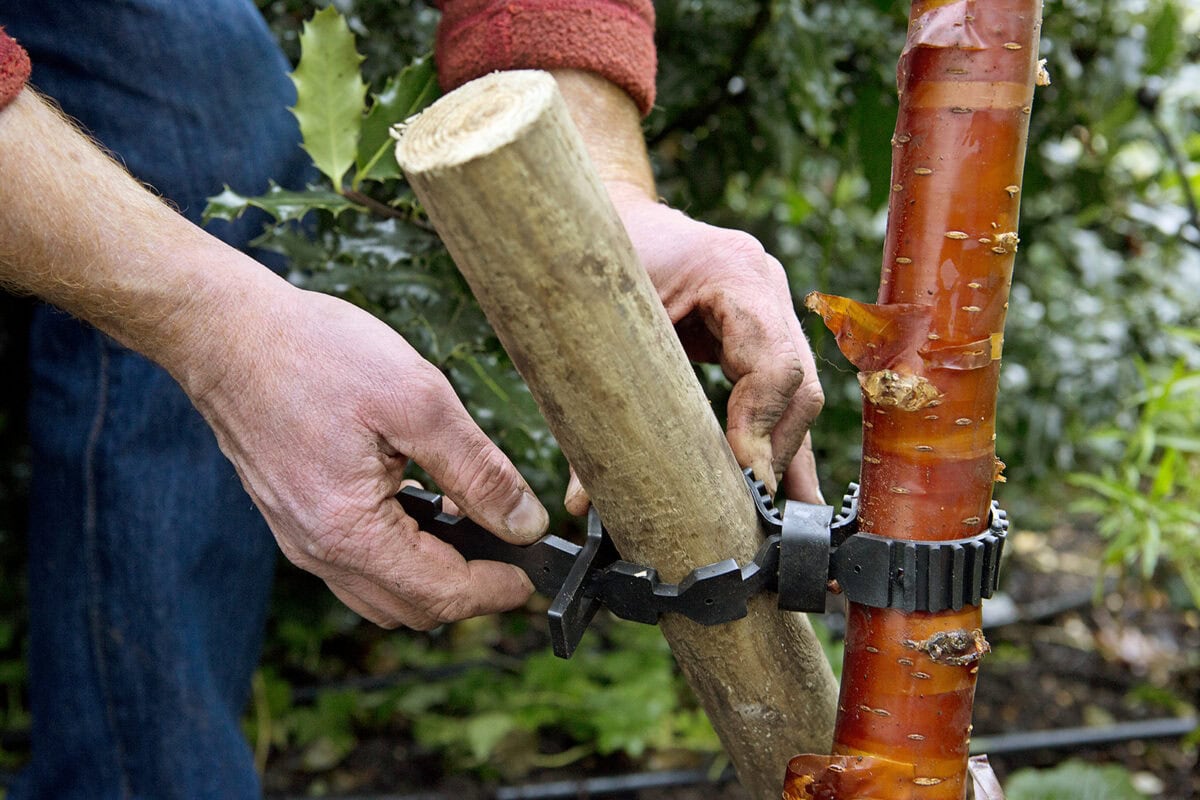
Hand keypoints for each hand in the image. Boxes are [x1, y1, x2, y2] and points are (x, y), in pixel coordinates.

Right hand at [185, 284, 547, 628]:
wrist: (227, 332)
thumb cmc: (316, 354)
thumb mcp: (418, 401)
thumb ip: (477, 470)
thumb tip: (525, 522)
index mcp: (349, 532)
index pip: (441, 595)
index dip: (496, 591)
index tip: (532, 577)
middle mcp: (318, 551)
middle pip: (412, 609)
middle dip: (469, 591)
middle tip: (510, 550)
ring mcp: (300, 538)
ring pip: (383, 592)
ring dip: (434, 576)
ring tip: (470, 522)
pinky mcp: (294, 518)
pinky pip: (356, 563)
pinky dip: (400, 554)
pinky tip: (423, 504)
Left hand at [607, 183, 824, 503]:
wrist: (600, 209)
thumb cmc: (590, 257)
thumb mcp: (588, 326)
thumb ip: (590, 410)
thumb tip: (580, 503)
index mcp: (732, 272)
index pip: (773, 362)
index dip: (760, 426)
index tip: (744, 479)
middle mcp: (765, 285)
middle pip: (796, 386)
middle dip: (775, 454)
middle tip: (752, 512)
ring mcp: (770, 304)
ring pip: (798, 394)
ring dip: (787, 458)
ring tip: (787, 522)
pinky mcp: (761, 328)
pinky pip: (780, 390)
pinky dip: (777, 439)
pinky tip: (786, 493)